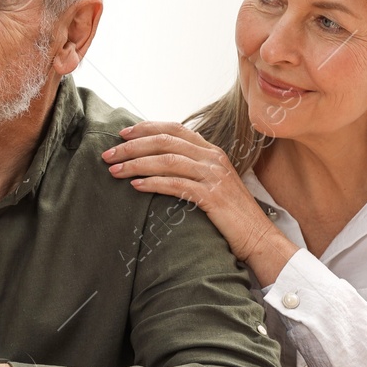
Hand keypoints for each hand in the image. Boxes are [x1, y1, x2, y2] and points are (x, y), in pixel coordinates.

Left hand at [102, 121, 294, 284]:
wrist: (258, 238)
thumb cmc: (229, 214)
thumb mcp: (211, 183)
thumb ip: (190, 167)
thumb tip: (158, 160)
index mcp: (211, 151)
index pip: (174, 129)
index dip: (146, 128)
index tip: (121, 134)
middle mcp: (213, 158)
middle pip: (165, 142)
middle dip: (132, 146)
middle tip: (108, 154)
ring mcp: (214, 176)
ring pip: (167, 160)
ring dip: (136, 164)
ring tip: (114, 171)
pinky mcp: (212, 196)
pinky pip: (176, 184)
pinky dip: (153, 183)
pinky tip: (135, 186)